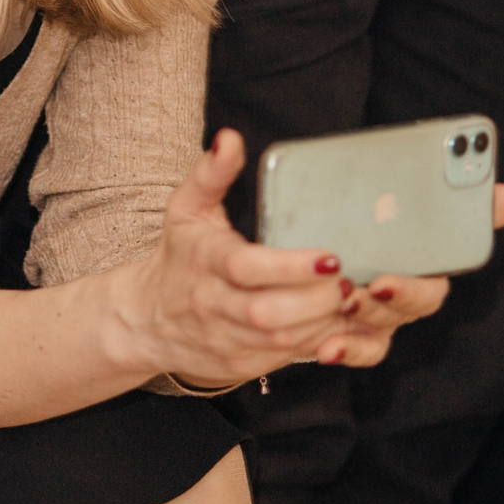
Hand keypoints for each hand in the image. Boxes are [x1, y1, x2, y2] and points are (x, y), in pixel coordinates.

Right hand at [132, 131, 503, 387]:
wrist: (148, 320)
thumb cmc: (181, 257)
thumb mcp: (187, 209)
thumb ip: (212, 173)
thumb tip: (230, 138)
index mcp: (206, 262)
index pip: (246, 269)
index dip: (290, 267)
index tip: (330, 255)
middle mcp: (215, 306)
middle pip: (268, 314)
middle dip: (318, 300)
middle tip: (351, 278)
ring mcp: (229, 341)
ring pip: (284, 342)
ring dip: (326, 323)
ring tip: (356, 297)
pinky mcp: (243, 365)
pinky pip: (288, 358)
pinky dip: (321, 341)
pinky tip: (343, 321)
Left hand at [314, 180, 503, 368]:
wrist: (282, 275)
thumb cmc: (335, 226)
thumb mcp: (356, 195)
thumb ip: (406, 186)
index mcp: (418, 248)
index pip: (457, 247)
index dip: (460, 248)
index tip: (454, 231)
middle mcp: (407, 283)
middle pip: (426, 293)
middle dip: (406, 290)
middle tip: (381, 283)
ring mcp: (384, 313)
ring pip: (390, 318)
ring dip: (370, 311)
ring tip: (345, 297)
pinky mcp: (359, 338)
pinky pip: (365, 350)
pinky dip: (349, 349)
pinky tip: (328, 346)